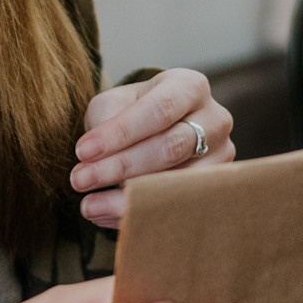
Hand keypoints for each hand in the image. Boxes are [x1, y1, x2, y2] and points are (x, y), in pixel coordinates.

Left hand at [71, 69, 233, 227]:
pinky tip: (105, 215)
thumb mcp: (114, 104)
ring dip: (126, 198)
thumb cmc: (133, 112)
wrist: (160, 129)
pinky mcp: (217, 189)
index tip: (82, 152)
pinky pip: (177, 207)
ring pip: (176, 183)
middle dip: (120, 167)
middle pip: (170, 148)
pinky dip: (137, 214)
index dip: (120, 133)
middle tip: (80, 180)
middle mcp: (215, 120)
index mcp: (190, 87)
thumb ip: (106, 122)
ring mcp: (222, 157)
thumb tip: (96, 160)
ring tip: (88, 206)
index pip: (158, 110)